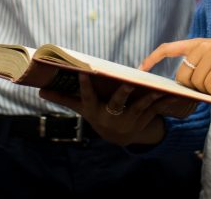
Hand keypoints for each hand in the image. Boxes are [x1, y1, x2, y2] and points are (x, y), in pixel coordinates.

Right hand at [39, 73, 168, 145]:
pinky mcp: (144, 119)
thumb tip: (40, 91)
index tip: (83, 73)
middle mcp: (112, 116)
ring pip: (140, 106)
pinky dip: (163, 101)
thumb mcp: (82, 108)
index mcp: (95, 110)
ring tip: (155, 87)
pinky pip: (155, 109)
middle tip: (126, 83)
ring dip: (148, 97)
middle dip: (122, 93)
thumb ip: (63, 98)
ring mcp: (129, 119)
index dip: (85, 87)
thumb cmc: (99, 114)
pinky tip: (170, 92)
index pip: (87, 98)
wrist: (121, 136)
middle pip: (117, 103)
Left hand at [141, 36, 210, 94]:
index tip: (140, 69)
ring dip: (206, 92)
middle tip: (207, 90)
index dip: (152, 58)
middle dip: (191, 89)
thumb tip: (184, 87)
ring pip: (196, 83)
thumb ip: (201, 65)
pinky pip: (210, 85)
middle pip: (182, 76)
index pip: (168, 48)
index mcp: (198, 43)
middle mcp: (202, 45)